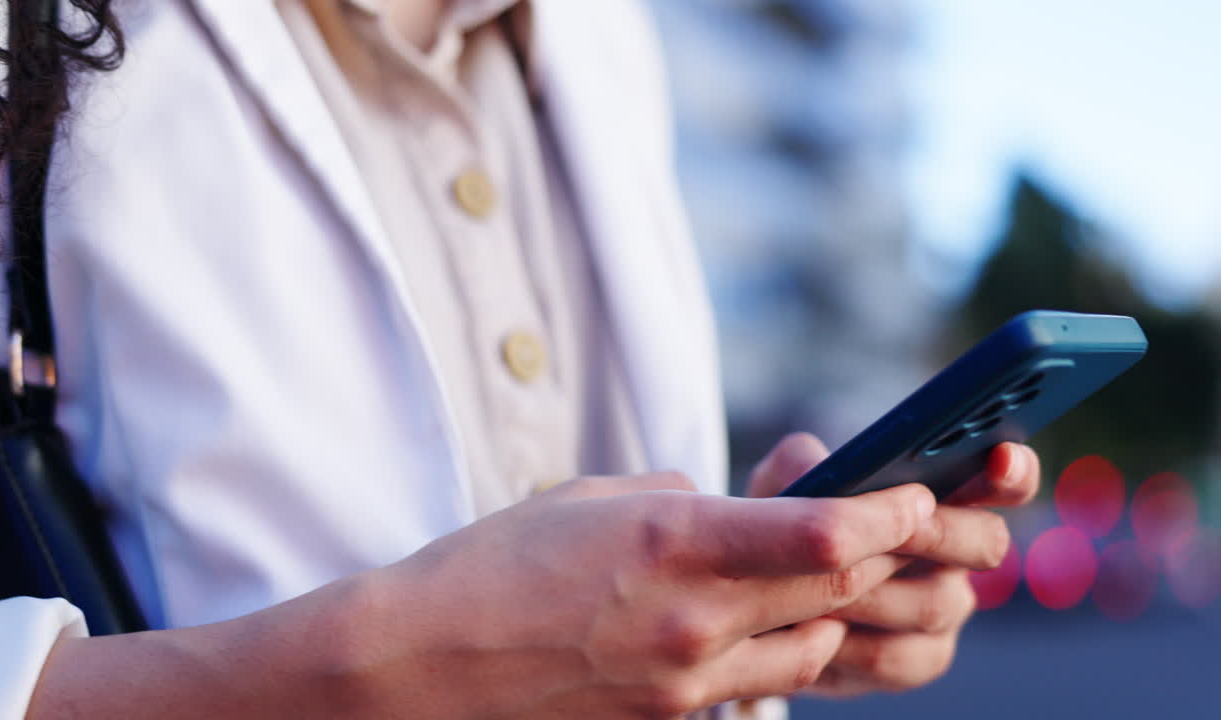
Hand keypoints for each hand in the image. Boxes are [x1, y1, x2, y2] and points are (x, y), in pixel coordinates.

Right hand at [359, 472, 936, 717]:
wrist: (422, 667)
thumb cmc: (493, 566)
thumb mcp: (588, 500)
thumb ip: (676, 502)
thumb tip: (727, 511)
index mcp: (673, 540)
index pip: (823, 533)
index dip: (889, 515)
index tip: (915, 496)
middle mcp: (693, 616)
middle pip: (834, 590)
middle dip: (883, 559)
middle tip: (901, 533)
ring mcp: (685, 682)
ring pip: (810, 649)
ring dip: (834, 613)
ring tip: (827, 583)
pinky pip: (754, 688)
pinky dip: (778, 655)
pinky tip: (755, 631)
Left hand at [747, 433, 1039, 696]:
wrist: (762, 593)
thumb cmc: (786, 520)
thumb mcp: (786, 480)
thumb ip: (807, 462)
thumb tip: (824, 472)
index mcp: (942, 494)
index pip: (1005, 479)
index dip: (1012, 470)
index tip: (1001, 457)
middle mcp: (957, 552)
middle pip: (986, 543)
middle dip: (939, 533)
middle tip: (893, 527)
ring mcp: (944, 609)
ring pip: (934, 604)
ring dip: (871, 592)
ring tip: (815, 584)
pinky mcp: (915, 660)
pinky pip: (897, 657)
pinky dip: (850, 643)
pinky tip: (812, 629)